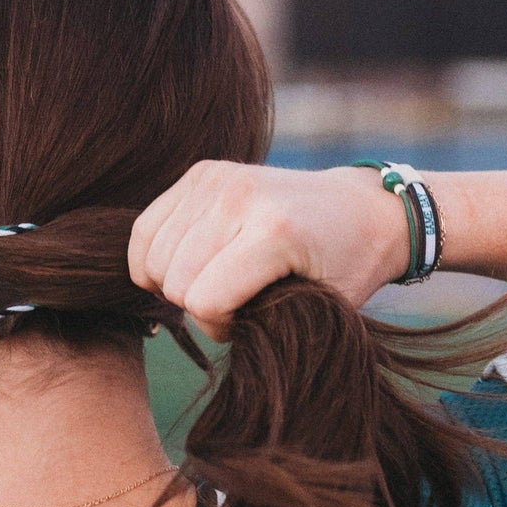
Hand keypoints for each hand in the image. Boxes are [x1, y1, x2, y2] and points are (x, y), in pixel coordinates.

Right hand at [128, 162, 412, 338]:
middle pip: (176, 281)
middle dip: (198, 306)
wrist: (362, 207)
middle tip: (235, 303)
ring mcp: (215, 180)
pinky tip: (187, 267)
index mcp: (275, 232)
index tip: (249, 321)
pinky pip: (144, 231)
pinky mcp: (200, 173)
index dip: (219, 326)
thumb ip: (267, 327)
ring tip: (215, 282)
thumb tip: (212, 333)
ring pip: (154, 259)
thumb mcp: (323, 309)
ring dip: (178, 283)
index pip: (203, 301)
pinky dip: (156, 259)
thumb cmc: (346, 267)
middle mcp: (239, 197)